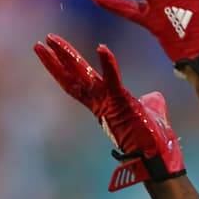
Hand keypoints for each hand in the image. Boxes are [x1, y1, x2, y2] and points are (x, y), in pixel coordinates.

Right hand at [34, 34, 184, 190]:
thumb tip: (154, 96)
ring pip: (83, 76)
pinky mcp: (121, 103)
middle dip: (57, 58)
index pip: (78, 83)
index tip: (52, 53)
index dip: (64, 68)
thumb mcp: (150, 113)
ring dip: (68, 56)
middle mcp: (100, 103)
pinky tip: (102, 48)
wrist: (156, 158)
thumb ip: (149, 101)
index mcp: (104, 104)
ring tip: (51, 39)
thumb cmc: (153, 139)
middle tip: (42, 41)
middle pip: (73, 77)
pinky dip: (109, 65)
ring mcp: (108, 103)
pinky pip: (113, 81)